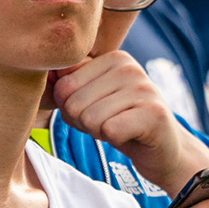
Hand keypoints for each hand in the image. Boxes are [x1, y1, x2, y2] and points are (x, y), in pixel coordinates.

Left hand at [51, 50, 208, 194]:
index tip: (98, 110)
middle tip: (110, 124)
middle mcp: (131, 67)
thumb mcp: (94, 97)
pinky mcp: (154, 114)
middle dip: (86, 123)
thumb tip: (45, 72)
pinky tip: (132, 135)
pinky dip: (116, 140)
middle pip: (75, 103)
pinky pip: (110, 131)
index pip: (64, 85)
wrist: (164, 150)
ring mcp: (145, 89)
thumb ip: (71, 81)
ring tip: (121, 128)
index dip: (73, 108)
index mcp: (114, 57)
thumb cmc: (123, 123)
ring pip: (91, 118)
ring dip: (101, 133)